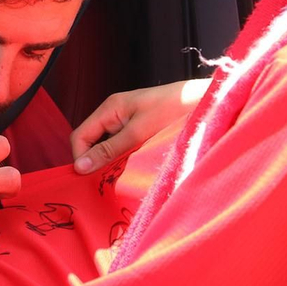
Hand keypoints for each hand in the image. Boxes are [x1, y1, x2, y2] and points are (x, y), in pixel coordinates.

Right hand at [70, 79, 207, 173]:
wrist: (207, 102)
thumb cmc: (174, 110)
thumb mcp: (138, 133)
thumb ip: (109, 150)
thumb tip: (81, 167)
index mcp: (110, 108)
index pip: (80, 136)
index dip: (81, 158)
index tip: (90, 179)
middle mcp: (116, 114)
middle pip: (93, 142)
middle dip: (97, 162)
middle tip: (107, 183)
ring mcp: (129, 122)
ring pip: (110, 148)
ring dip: (114, 163)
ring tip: (124, 177)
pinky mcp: (142, 130)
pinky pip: (125, 148)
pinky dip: (127, 160)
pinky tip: (136, 169)